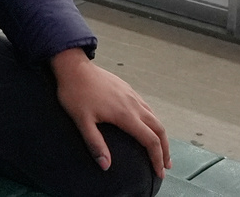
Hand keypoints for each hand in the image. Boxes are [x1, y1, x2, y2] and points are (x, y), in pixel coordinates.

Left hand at [50, 48, 169, 178]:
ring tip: (160, 149)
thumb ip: (95, 143)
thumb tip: (105, 166)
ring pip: (154, 117)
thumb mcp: (82, 121)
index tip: (159, 173)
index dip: (157, 158)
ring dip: (160, 135)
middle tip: (165, 166)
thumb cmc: (75, 93)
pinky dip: (153, 121)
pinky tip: (147, 125)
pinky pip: (147, 107)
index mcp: (125, 114)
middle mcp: (133, 104)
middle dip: (165, 149)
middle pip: (159, 129)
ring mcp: (131, 95)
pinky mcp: (127, 89)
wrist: (73, 67)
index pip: (150, 140)